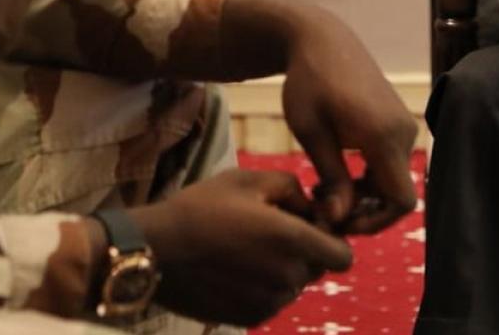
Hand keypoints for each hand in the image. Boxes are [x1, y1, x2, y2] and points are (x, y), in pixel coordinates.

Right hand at [130, 169, 353, 326]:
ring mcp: (269, 303)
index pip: (343, 256)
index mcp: (293, 241)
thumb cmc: (200, 208)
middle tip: (267, 233)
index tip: (308, 226)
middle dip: (303, 252)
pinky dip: (262, 287)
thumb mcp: (247, 180)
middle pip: (316, 269)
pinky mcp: (250, 318)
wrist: (155, 250)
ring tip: (244, 250)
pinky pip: (271, 302)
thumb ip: (292, 188)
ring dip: (281, 270)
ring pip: (293, 286)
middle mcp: (288, 278)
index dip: (331, 240)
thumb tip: (311, 206)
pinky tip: (232, 270)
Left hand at [280, 6, 417, 235]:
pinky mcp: (399, 121)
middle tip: (325, 210)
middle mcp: (403, 131)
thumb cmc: (307, 83)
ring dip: (365, 195)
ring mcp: (404, 125)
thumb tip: (340, 220)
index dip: (374, 222)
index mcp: (383, 135)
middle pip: (398, 194)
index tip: (339, 222)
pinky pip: (393, 163)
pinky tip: (340, 175)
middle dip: (365, 211)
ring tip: (325, 192)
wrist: (321, 40)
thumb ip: (331, 178)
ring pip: (395, 180)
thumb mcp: (311, 133)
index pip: (400, 201)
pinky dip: (371, 177)